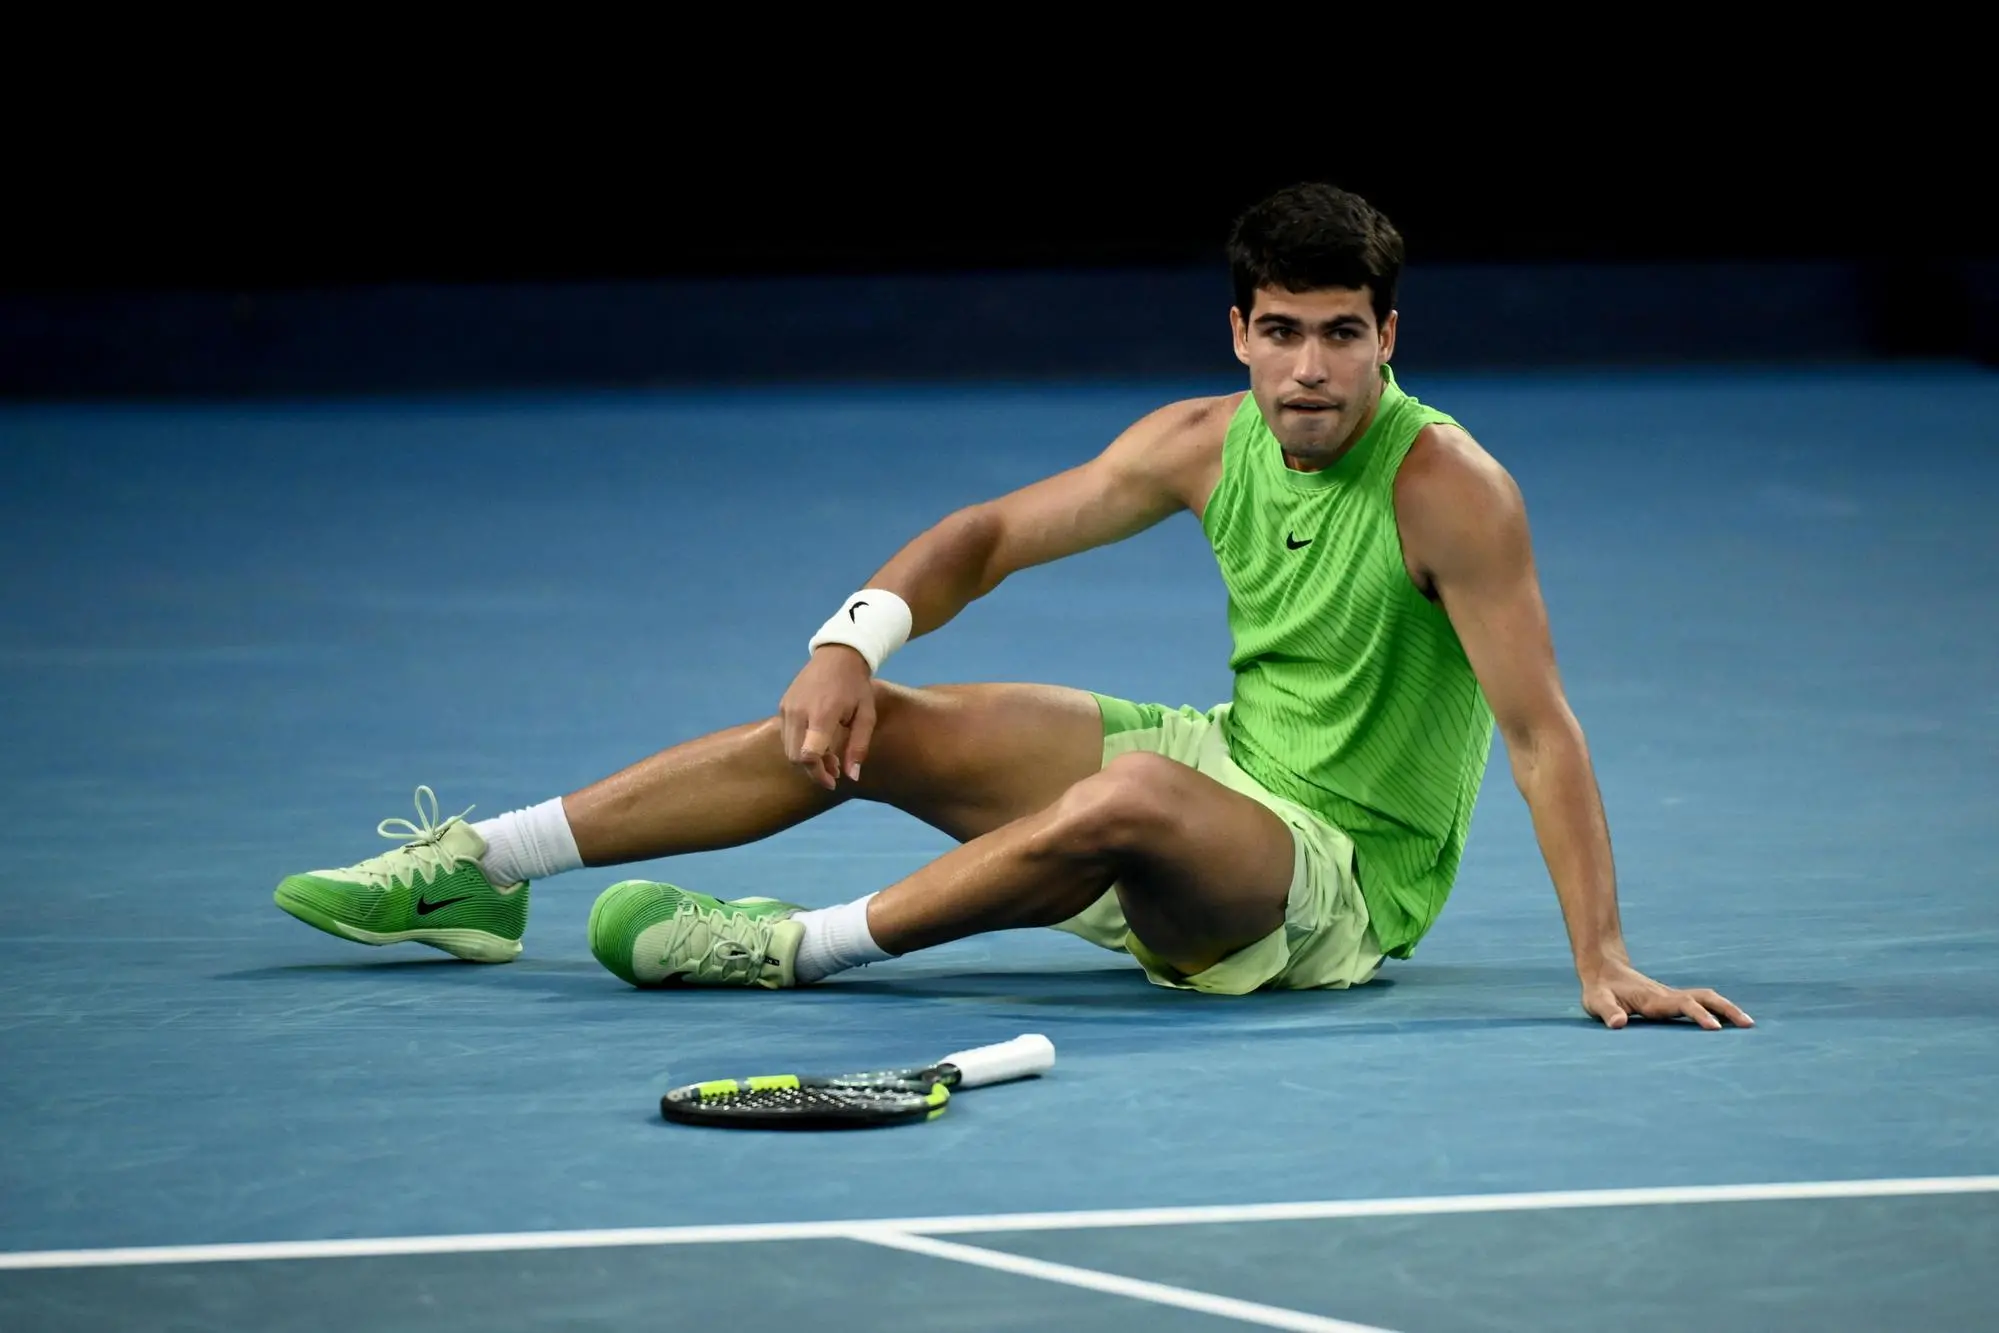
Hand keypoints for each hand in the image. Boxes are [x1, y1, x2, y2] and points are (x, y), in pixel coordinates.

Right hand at [778, 646, 876, 790]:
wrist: (837, 655)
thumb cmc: (856, 686)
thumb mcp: (866, 716)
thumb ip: (858, 747)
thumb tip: (852, 777)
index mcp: (821, 714)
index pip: (808, 754)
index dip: (818, 774)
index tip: (833, 781)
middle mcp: (798, 712)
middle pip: (795, 757)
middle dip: (814, 771)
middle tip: (835, 772)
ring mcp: (787, 708)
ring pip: (788, 749)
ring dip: (807, 761)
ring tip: (830, 758)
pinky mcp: (782, 706)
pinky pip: (786, 736)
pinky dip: (800, 747)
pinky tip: (818, 745)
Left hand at [1580, 958, 1752, 1030]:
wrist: (1603, 970)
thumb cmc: (1599, 990)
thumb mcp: (1597, 1002)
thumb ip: (1608, 1012)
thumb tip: (1618, 1024)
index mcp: (1653, 999)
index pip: (1682, 1006)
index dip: (1699, 1015)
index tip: (1716, 1028)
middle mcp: (1667, 996)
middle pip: (1704, 998)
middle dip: (1726, 1010)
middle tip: (1749, 1025)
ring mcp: (1672, 997)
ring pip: (1706, 998)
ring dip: (1727, 1008)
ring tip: (1748, 1024)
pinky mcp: (1672, 1000)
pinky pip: (1700, 1003)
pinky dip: (1717, 1009)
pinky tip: (1729, 1021)